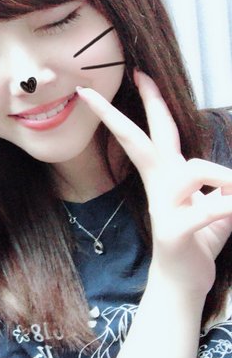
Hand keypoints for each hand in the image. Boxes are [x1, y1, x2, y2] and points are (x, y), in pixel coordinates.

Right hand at [77, 70, 231, 299]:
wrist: (182, 284)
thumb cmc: (198, 241)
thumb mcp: (216, 206)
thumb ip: (222, 185)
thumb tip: (229, 173)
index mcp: (168, 177)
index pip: (155, 132)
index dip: (150, 103)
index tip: (140, 74)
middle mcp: (160, 186)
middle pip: (146, 138)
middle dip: (145, 106)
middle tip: (135, 73)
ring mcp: (163, 207)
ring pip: (193, 170)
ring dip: (226, 178)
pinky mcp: (174, 231)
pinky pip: (209, 208)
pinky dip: (226, 206)